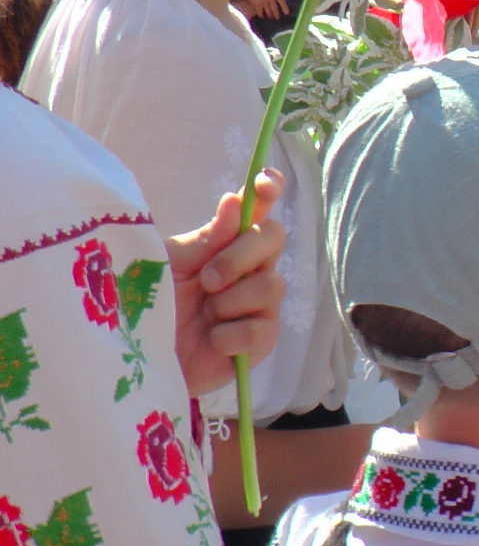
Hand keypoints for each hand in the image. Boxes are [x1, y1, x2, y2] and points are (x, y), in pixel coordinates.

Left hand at [163, 171, 285, 397]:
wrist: (137, 360)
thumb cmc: (148, 304)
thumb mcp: (169, 266)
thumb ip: (205, 239)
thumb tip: (235, 201)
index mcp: (226, 242)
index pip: (259, 207)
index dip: (269, 189)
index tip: (264, 185)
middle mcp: (249, 267)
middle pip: (273, 238)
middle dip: (240, 256)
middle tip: (206, 280)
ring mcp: (258, 304)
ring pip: (272, 285)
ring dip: (231, 300)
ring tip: (204, 316)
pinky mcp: (260, 341)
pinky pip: (262, 329)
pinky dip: (232, 334)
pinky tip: (212, 340)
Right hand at [242, 0, 290, 19]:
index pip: (282, 1)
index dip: (285, 7)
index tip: (287, 13)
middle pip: (275, 9)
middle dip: (277, 15)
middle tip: (278, 18)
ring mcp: (263, 1)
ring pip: (268, 12)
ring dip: (270, 16)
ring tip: (271, 16)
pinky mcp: (257, 3)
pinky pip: (260, 12)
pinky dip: (262, 15)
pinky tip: (263, 16)